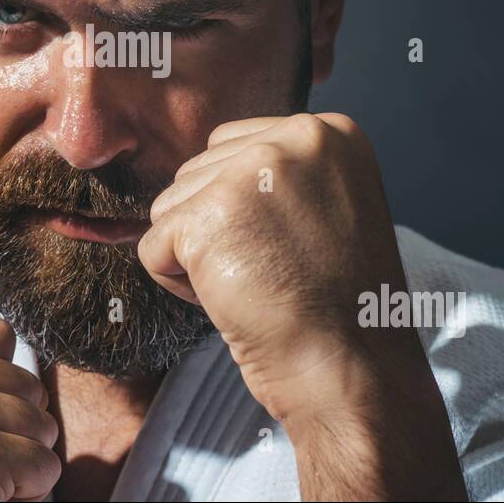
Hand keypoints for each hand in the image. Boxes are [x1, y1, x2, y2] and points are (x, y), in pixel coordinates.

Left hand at [138, 112, 465, 499]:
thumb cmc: (338, 306)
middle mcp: (292, 138)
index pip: (232, 147)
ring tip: (256, 285)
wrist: (351, 370)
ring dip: (197, 256)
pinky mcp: (207, 217)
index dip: (244, 209)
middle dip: (217, 230)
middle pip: (197, 173)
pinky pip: (152, 246)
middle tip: (274, 272)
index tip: (291, 248)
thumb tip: (205, 169)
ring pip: (170, 207)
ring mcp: (249, 173)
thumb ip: (278, 174)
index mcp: (328, 131)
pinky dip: (178, 285)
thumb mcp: (329, 207)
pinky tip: (231, 301)